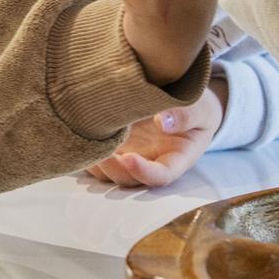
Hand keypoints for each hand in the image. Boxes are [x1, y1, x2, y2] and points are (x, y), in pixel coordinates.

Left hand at [87, 80, 225, 187]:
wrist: (180, 99)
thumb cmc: (196, 106)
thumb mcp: (201, 108)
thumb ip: (186, 115)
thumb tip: (162, 122)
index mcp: (176, 159)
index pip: (161, 176)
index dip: (144, 173)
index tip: (130, 159)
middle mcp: (151, 162)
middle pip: (130, 179)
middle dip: (114, 170)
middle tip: (102, 153)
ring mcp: (131, 156)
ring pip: (109, 173)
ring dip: (96, 165)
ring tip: (86, 144)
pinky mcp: (115, 147)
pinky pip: (96, 158)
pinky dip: (85, 153)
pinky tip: (77, 139)